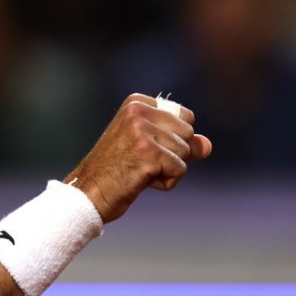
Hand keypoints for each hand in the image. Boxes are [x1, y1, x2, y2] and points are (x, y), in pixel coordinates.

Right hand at [64, 93, 211, 222]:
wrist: (88, 193)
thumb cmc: (116, 171)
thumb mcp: (150, 148)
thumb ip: (181, 142)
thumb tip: (208, 145)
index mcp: (137, 102)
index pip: (185, 117)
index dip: (173, 140)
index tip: (144, 149)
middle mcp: (138, 110)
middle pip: (188, 133)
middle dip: (173, 154)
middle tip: (141, 162)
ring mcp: (141, 130)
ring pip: (186, 152)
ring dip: (168, 170)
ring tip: (139, 171)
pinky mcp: (147, 152)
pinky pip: (179, 170)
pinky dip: (166, 182)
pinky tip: (141, 181)